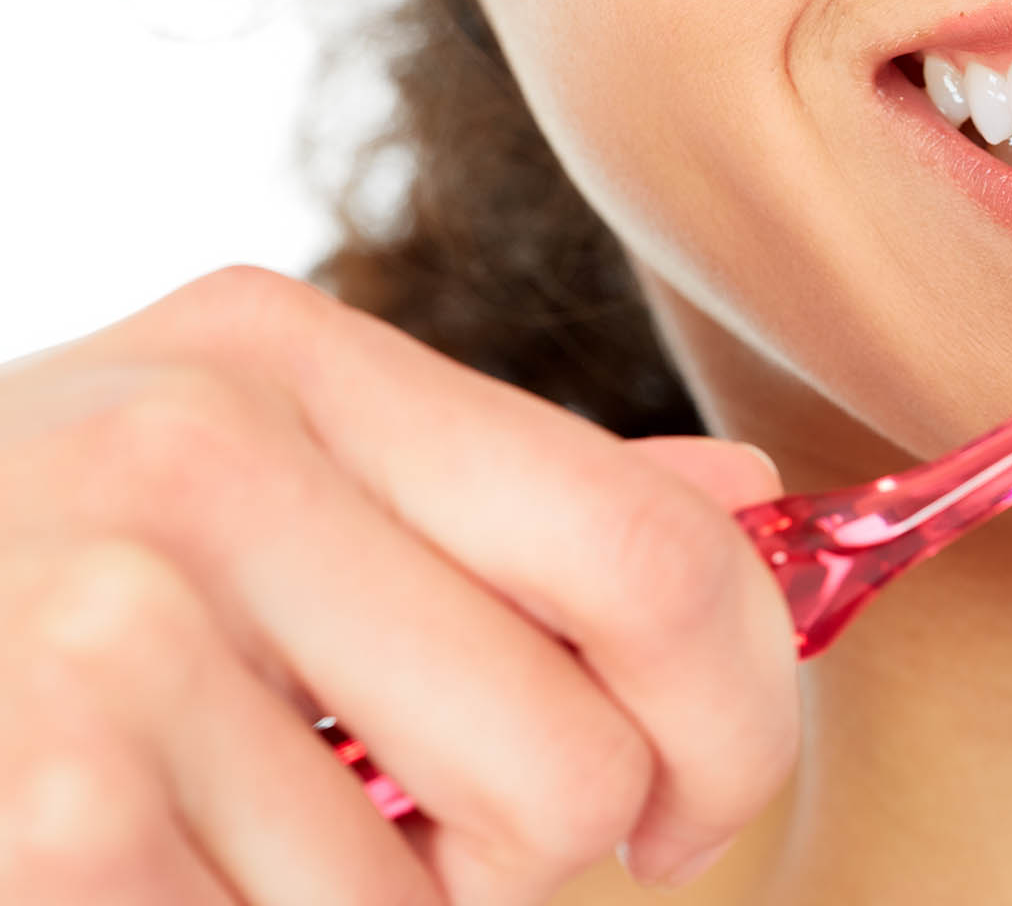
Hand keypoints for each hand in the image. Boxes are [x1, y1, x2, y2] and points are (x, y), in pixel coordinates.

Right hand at [0, 267, 799, 902]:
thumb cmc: (35, 569)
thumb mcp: (269, 471)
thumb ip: (509, 499)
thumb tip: (740, 500)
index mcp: (297, 357)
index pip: (655, 552)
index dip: (733, 717)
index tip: (685, 801)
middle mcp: (203, 457)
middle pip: (573, 764)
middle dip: (537, 854)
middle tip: (433, 836)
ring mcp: (96, 629)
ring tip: (228, 827)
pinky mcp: (40, 805)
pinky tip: (136, 864)